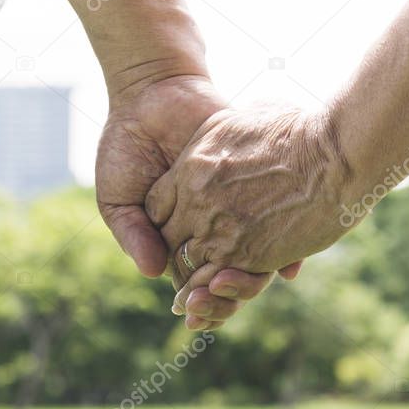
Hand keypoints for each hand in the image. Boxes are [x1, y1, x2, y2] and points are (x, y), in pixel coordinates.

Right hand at [95, 75, 284, 320]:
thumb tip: (153, 272)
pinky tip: (291, 261)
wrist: (154, 93)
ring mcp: (237, 206)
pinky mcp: (256, 183)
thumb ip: (132, 232)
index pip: (192, 278)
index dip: (196, 300)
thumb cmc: (126, 146)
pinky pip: (277, 217)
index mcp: (180, 235)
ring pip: (255, 252)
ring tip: (259, 284)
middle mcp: (212, 226)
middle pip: (227, 272)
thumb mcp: (117, 195)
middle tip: (229, 308)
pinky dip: (286, 241)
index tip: (195, 315)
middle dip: (230, 296)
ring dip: (259, 274)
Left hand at [145, 105, 353, 325]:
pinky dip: (220, 290)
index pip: (156, 205)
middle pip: (168, 238)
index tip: (185, 225)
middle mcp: (196, 199)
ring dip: (195, 281)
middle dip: (179, 252)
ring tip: (203, 291)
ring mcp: (218, 228)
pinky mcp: (246, 254)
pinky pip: (218, 282)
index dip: (168, 219)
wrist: (336, 152)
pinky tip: (226, 289)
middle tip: (192, 263)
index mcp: (193, 165)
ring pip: (188, 267)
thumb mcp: (257, 113)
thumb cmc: (305, 129)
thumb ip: (241, 123)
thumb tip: (253, 115)